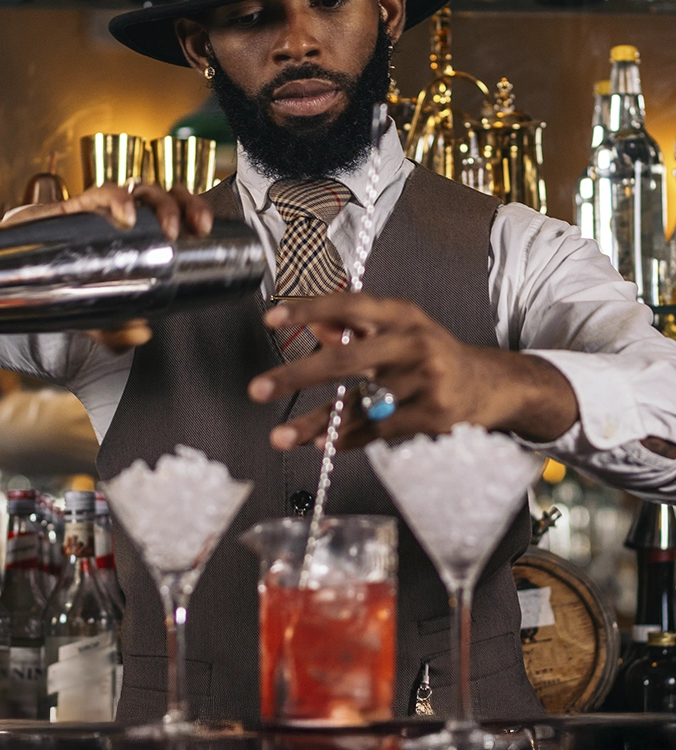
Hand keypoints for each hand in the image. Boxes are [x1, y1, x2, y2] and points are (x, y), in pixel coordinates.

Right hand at [0, 183, 213, 351]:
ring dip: (159, 203)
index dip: (194, 213)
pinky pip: (102, 192)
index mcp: (139, 236)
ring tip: (167, 228)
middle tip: (195, 227)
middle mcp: (126, 218)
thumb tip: (143, 334)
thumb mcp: (94, 317)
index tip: (205, 229)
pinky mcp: (78, 206)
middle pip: (166, 194)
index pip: (175, 214)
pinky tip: (124, 215)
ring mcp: (103, 210)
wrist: (18, 273)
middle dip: (186, 203)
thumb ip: (115, 330)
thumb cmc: (63, 286)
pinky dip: (118, 199)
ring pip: (141, 187)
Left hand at [248, 293, 578, 451]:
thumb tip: (312, 323)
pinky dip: (347, 439)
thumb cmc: (432, 355)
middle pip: (346, 359)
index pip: (351, 305)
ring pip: (358, 406)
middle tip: (258, 388)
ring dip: (316, 423)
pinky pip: (378, 431)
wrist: (490, 385)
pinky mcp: (431, 415)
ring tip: (283, 437)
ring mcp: (425, 381)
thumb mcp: (399, 330)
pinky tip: (323, 444)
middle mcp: (414, 343)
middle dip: (296, 376)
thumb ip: (356, 327)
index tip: (272, 318)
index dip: (310, 309)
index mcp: (403, 315)